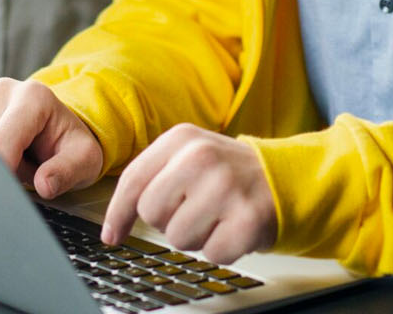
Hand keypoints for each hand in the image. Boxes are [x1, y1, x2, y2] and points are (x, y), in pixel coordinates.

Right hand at [0, 77, 104, 198]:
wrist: (58, 133)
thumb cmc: (70, 145)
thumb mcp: (84, 160)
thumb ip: (67, 171)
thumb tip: (45, 185)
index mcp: (34, 96)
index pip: (4, 138)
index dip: (4, 169)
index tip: (7, 192)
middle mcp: (4, 91)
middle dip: (4, 167)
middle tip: (29, 171)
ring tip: (18, 161)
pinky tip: (2, 155)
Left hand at [101, 124, 274, 264]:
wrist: (280, 177)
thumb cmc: (225, 172)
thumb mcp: (187, 154)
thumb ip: (151, 177)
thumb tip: (114, 224)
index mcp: (181, 139)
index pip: (133, 180)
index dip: (117, 213)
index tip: (112, 235)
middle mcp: (202, 158)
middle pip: (151, 213)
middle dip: (167, 220)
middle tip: (193, 208)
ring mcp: (226, 187)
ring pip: (178, 238)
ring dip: (195, 236)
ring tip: (215, 215)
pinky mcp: (247, 218)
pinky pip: (211, 254)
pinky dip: (221, 248)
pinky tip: (232, 226)